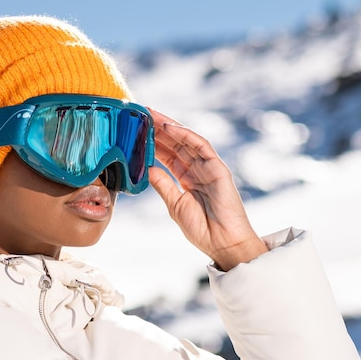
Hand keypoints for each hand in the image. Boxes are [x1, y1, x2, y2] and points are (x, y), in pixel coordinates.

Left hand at [148, 108, 267, 270]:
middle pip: (176, 144)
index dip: (154, 143)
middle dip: (158, 130)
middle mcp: (198, 170)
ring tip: (151, 116)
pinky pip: (201, 146)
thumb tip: (147, 168)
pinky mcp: (218, 168)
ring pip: (187, 141)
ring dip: (169, 127)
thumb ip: (163, 184)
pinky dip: (185, 135)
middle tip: (141, 115)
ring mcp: (209, 168)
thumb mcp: (175, 204)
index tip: (137, 132)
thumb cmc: (202, 230)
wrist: (223, 244)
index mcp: (188, 179)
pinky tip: (170, 127)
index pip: (168, 155)